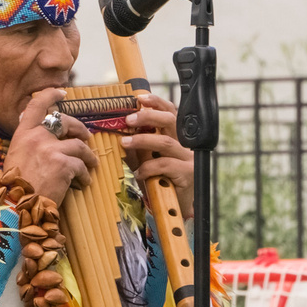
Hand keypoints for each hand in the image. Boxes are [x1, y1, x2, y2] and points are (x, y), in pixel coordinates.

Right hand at [5, 89, 95, 204]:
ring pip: (80, 145)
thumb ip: (30, 143)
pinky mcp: (64, 164)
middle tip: (87, 137)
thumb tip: (46, 136)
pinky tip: (83, 183)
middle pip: (65, 122)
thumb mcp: (17, 157)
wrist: (18, 207)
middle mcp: (36, 137)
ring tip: (91, 166)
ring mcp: (51, 149)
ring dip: (89, 157)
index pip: (36, 106)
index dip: (50, 95)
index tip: (62, 92)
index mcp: (22, 134)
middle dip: (80, 129)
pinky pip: (82, 166)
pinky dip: (85, 176)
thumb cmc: (17, 187)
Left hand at [123, 90, 195, 217]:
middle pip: (171, 121)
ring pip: (165, 142)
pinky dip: (148, 168)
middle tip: (129, 119)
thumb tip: (117, 131)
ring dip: (142, 140)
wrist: (176, 208)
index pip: (171, 113)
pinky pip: (164, 165)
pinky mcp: (188, 174)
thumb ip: (138, 146)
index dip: (157, 103)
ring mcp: (189, 159)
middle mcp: (186, 145)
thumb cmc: (161, 181)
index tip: (140, 98)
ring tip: (125, 143)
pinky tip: (138, 174)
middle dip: (148, 116)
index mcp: (178, 137)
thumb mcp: (146, 160)